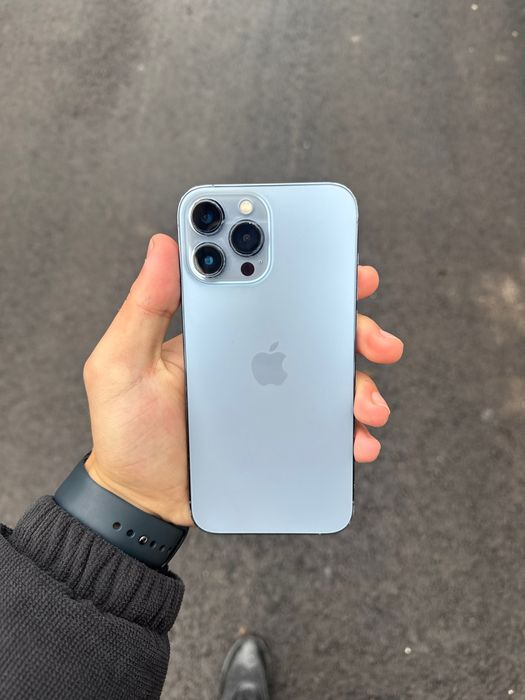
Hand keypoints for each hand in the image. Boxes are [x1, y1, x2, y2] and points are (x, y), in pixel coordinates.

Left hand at [83, 234, 402, 525]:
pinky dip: (350, 432)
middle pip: (315, 330)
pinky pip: (325, 428)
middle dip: (354, 326)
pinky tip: (358, 441)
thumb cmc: (125, 432)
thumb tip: (164, 245)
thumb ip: (145, 308)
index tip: (337, 258)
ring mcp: (271, 399)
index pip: (266, 288)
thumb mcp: (121, 364)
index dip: (306, 268)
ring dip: (361, 384)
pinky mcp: (282, 436)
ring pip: (331, 378)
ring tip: (368, 405)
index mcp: (219, 331)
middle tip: (375, 339)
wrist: (141, 501)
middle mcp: (253, 359)